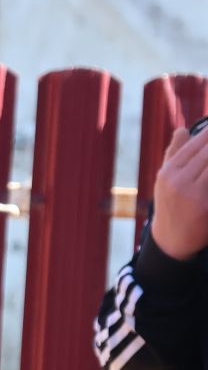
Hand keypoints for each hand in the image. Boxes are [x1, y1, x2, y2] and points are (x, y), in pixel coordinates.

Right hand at [151, 121, 207, 261]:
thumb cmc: (171, 205)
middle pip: (207, 153)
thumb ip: (174, 154)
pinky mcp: (206, 205)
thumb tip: (183, 129)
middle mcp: (178, 181)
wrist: (172, 240)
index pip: (194, 145)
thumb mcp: (165, 180)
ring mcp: (193, 194)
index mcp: (167, 172)